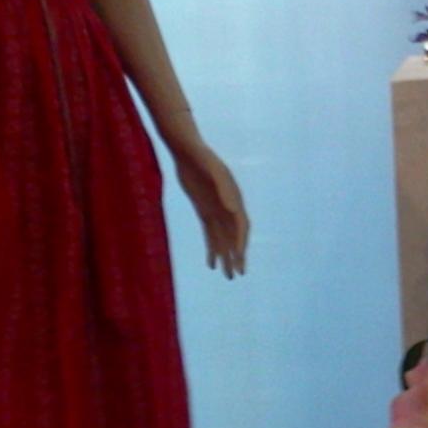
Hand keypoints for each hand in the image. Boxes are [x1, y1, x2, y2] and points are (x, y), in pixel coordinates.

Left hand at [170, 138, 250, 276]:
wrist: (187, 151)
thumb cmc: (201, 158)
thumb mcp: (212, 169)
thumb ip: (223, 187)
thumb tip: (233, 209)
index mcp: (233, 198)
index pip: (240, 225)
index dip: (240, 242)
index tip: (238, 258)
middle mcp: (228, 207)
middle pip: (234, 236)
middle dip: (236, 256)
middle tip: (237, 274)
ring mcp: (216, 210)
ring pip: (223, 238)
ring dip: (225, 257)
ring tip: (227, 276)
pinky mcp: (204, 211)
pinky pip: (209, 234)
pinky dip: (211, 249)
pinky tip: (211, 263)